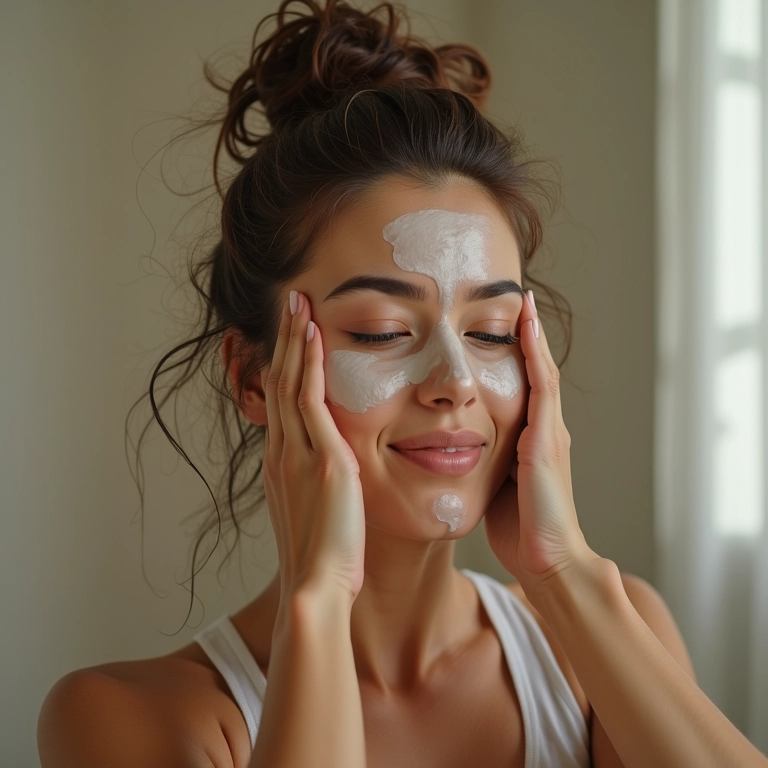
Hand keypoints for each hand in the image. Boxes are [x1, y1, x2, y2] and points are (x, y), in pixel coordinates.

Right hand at [263, 291, 365, 601]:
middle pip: (279, 383)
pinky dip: (310, 363)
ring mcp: (298, 453)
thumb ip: (313, 489)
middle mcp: (282, 452)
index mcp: (281, 465)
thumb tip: (326, 480)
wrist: (315, 589)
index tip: (288, 338)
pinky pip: (311, 398)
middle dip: (284, 341)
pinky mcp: (322, 458)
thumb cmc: (321, 561)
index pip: (278, 403)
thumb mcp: (310, 516)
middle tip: (289, 302)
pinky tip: (314, 333)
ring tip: (298, 302)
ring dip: (295, 340)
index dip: (282, 366)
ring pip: (291, 383)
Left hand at [484, 290, 598, 598]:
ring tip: (521, 301)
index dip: (514, 357)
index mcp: (532, 440)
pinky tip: (525, 324)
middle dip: (524, 336)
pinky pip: (541, 384)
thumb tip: (459, 450)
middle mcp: (546, 429)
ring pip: (541, 370)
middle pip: (535, 371)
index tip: (497, 327)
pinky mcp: (547, 438)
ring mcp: (551, 431)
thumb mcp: (497, 485)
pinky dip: (534, 352)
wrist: (548, 561)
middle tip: (513, 301)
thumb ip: (487, 461)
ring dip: (531, 334)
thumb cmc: (519, 531)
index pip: (523, 387)